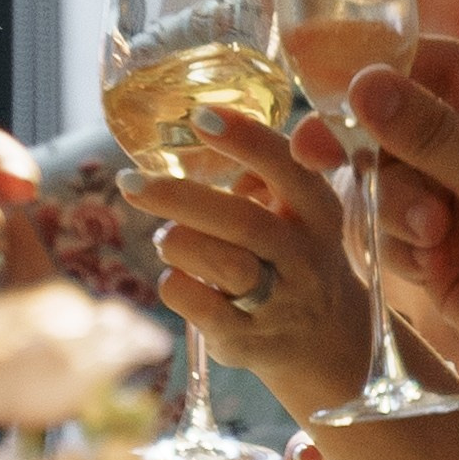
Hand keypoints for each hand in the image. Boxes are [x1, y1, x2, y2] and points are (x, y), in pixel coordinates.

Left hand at [146, 108, 373, 419]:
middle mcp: (306, 258)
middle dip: (179, 198)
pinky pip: (200, 307)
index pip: (288, 169)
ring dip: (179, 242)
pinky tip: (176, 277)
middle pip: (243, 223)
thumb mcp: (300, 211)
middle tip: (132, 183)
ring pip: (224, 265)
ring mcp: (280, 303)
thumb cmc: (295, 256)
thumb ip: (265, 169)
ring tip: (166, 237)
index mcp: (318, 213)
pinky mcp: (248, 340)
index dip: (246, 140)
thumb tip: (203, 129)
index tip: (200, 118)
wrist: (326, 342)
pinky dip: (176, 285)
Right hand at [346, 39, 458, 459]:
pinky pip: (392, 229)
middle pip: (408, 126)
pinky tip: (429, 267)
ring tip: (431, 236)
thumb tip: (363, 83)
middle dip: (376, 147)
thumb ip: (430, 131)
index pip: (449, 69)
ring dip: (397, 205)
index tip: (337, 78)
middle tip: (315, 145)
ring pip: (392, 180)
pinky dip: (400, 245)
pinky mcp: (442, 253)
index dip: (393, 70)